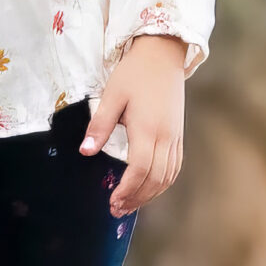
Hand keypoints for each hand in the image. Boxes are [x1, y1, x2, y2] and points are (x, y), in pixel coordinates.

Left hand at [80, 34, 186, 214]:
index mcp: (148, 129)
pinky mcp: (179, 135)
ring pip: (168, 176)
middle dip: (136, 198)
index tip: (112, 201)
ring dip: (150, 195)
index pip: (139, 169)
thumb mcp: (111, 96)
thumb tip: (86, 151)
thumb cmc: (134, 74)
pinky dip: (163, 182)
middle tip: (117, 210)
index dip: (126, 189)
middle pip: (155, 179)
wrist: (162, 55)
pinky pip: (175, 166)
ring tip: (130, 204)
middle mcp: (166, 137)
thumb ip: (99, 126)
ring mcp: (176, 137)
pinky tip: (150, 188)